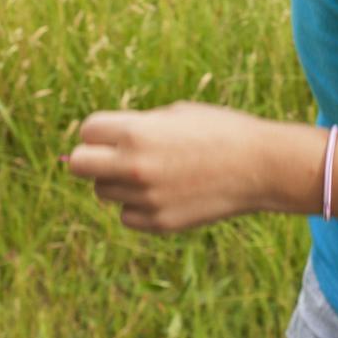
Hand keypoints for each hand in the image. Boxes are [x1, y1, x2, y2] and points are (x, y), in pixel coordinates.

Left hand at [63, 101, 283, 233]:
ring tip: (149, 172)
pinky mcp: (158, 223)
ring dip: (116, 182)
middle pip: (78, 165)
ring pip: (103, 192)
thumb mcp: (174, 114)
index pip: (86, 131)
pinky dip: (137, 206)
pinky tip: (163, 193)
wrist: (259, 166)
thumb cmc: (218, 130)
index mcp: (136, 132)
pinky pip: (127, 215)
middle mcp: (134, 166)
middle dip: (90, 159)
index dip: (99, 131)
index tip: (114, 133)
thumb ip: (136, 126)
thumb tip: (103, 141)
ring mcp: (145, 198)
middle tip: (111, 156)